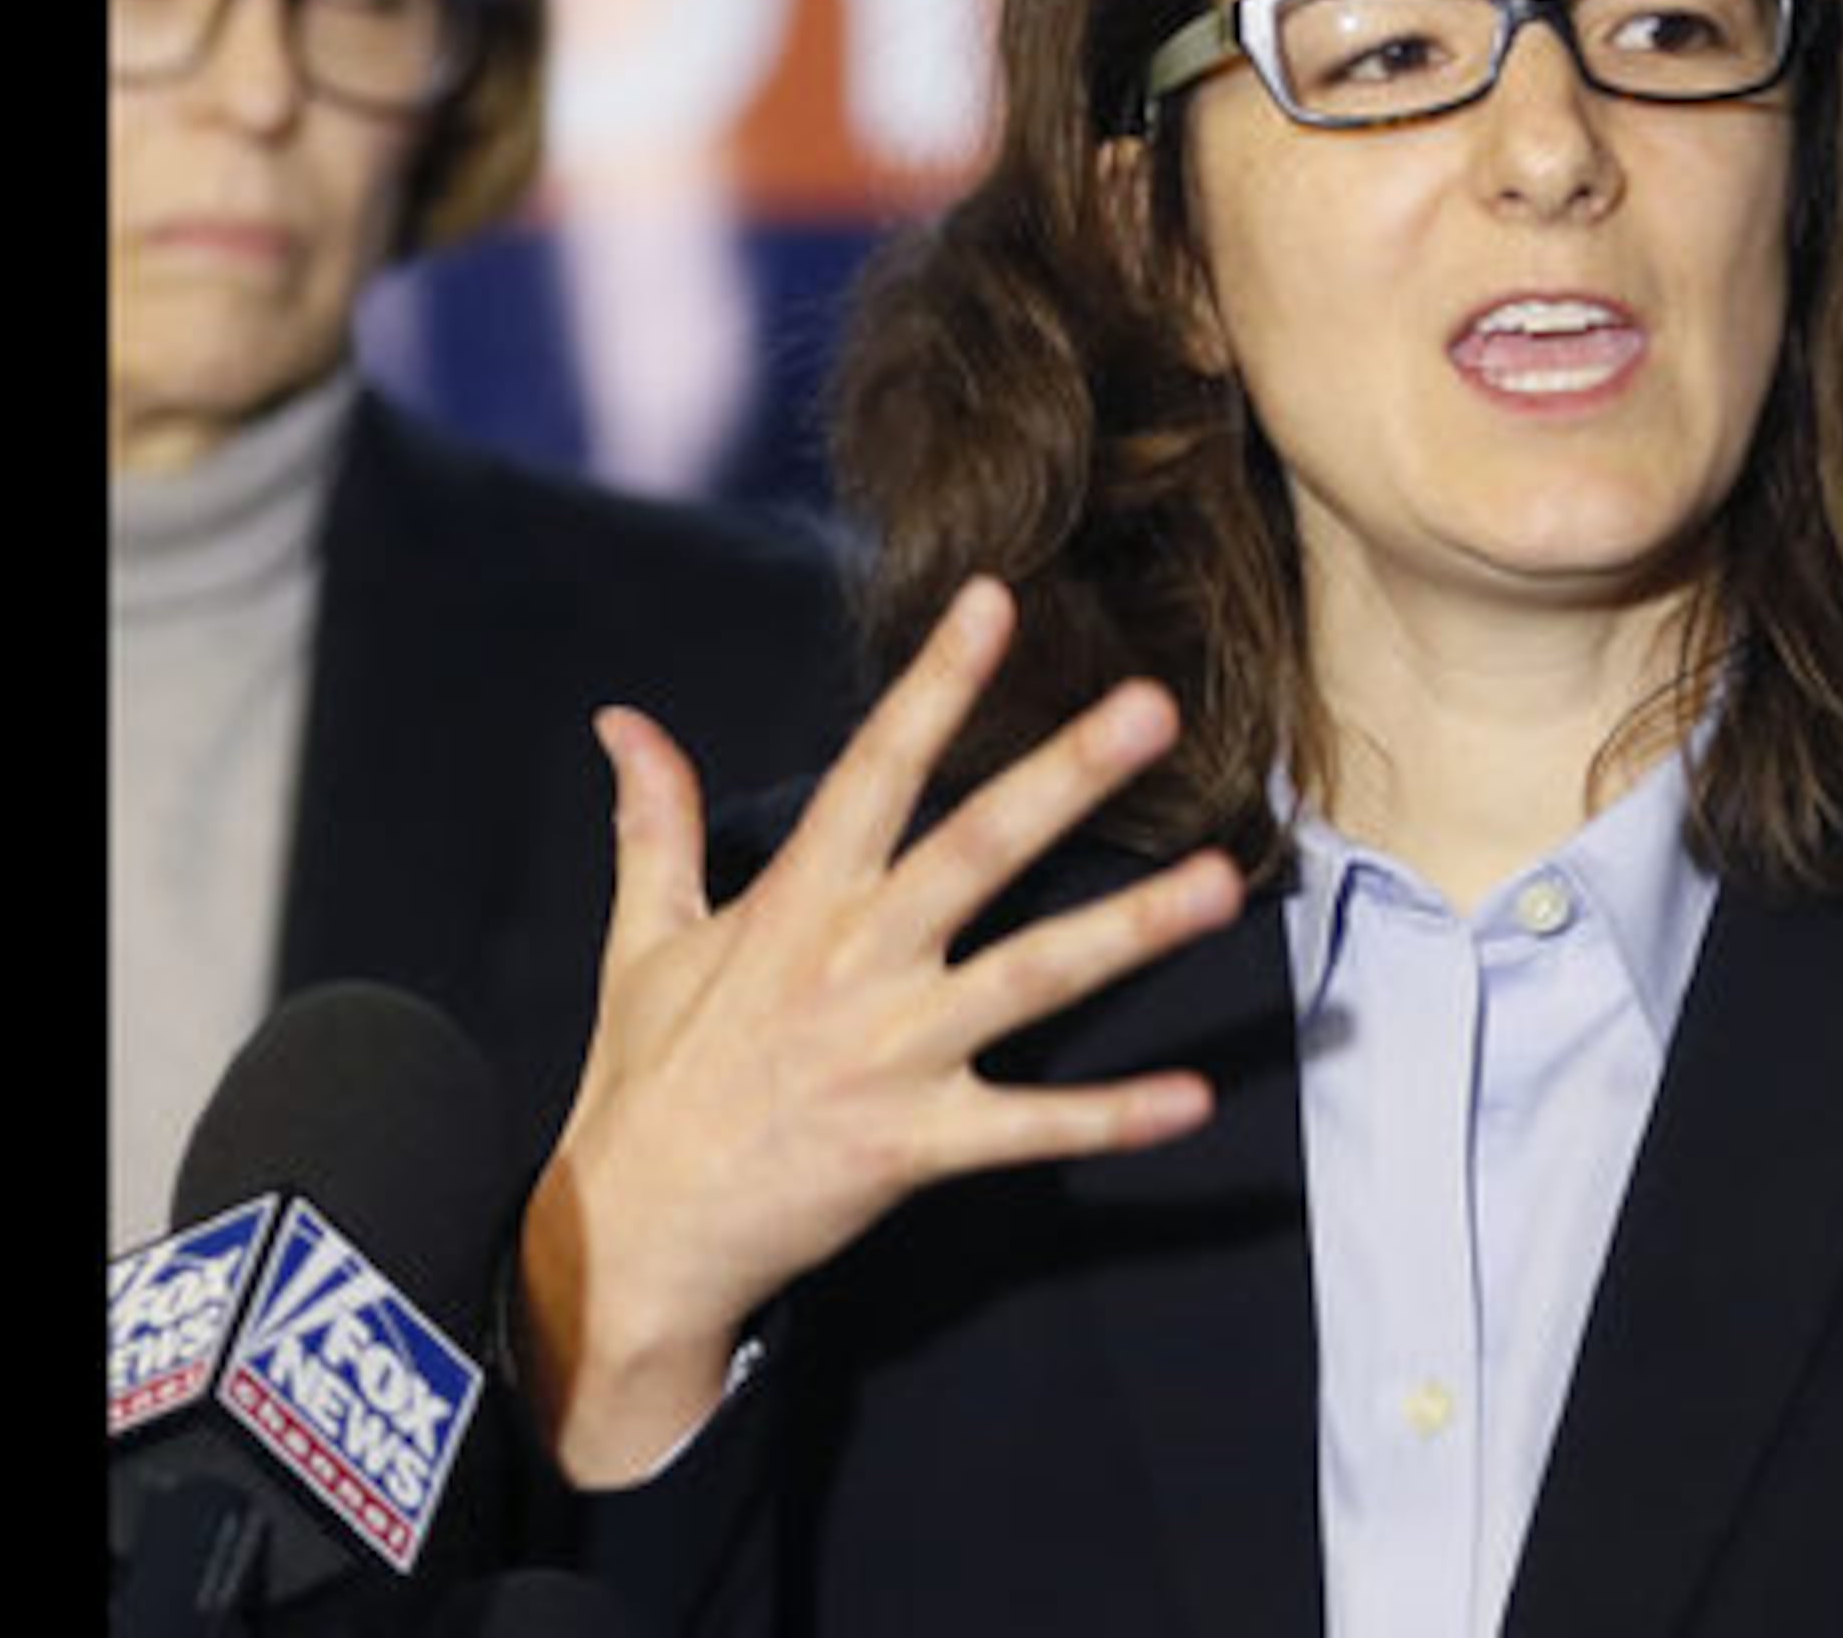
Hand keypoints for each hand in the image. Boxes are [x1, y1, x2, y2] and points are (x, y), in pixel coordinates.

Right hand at [518, 576, 1242, 1483]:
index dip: (936, 683)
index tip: (996, 603)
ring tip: (1219, 881)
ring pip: (1029, 978)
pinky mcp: (912, 1145)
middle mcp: (854, 963)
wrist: (634, 1237)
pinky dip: (1111, 1119)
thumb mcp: (643, 940)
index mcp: (798, 902)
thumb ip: (654, 824)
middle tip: (1151, 708)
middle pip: (974, 850)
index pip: (876, 768)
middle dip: (1064, 777)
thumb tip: (623, 721)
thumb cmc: (649, 1080)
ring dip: (1129, 931)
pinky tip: (1193, 1096)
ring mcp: (889, 1055)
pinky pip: (1029, 1130)